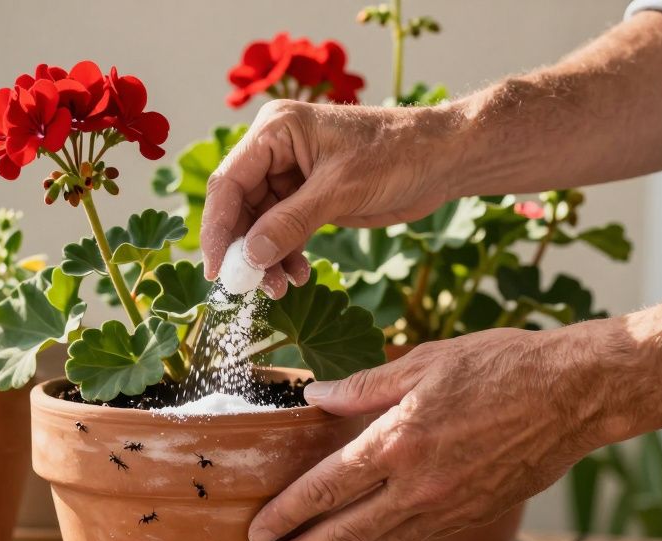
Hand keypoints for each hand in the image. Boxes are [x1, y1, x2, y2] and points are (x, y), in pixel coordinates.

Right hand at [201, 99, 457, 296]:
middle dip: (244, 249)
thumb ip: (290, 223)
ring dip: (265, 258)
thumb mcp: (340, 190)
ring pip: (260, 224)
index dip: (217, 229)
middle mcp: (276, 150)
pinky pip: (282, 230)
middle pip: (240, 207)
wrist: (444, 159)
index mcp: (276, 130)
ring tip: (279, 289)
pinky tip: (297, 276)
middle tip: (249, 288)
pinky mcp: (310, 197)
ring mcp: (292, 174)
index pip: (228, 182)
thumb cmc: (397, 155)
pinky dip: (285, 255)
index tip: (217, 271)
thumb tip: (249, 257)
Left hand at [249, 326, 614, 540]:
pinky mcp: (471, 514)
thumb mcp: (425, 361)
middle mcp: (417, 485)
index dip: (285, 513)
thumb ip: (365, 385)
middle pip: (343, 533)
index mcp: (398, 441)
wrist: (575, 393)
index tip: (257, 531)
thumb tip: (316, 395)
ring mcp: (446, 506)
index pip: (324, 488)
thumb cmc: (502, 366)